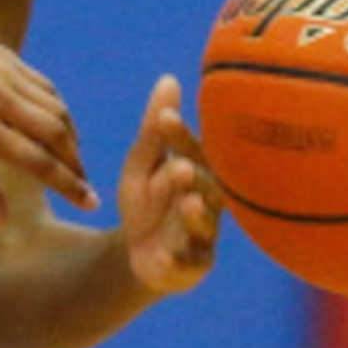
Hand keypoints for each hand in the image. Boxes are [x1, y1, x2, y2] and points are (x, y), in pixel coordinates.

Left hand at [0, 25, 97, 212]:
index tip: (91, 203)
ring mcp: (5, 74)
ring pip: (57, 108)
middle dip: (77, 164)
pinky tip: (55, 124)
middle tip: (84, 183)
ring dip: (71, 137)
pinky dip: (57, 108)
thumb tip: (2, 217)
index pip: (38, 162)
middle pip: (57, 135)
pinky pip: (44, 86)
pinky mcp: (6, 57)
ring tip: (71, 158)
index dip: (69, 185)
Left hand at [117, 72, 222, 294]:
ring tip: (186, 203)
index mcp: (197, 173)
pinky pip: (187, 264)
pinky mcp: (193, 267)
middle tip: (180, 167)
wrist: (139, 254)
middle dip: (194, 177)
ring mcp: (202, 236)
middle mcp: (208, 203)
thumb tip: (169, 79)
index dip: (181, 137)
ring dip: (195, 215)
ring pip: (204, 225)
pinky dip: (175, 261)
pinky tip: (161, 255)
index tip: (165, 118)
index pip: (193, 150)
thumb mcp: (141, 165)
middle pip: (206, 188)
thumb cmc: (147, 202)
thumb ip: (154, 130)